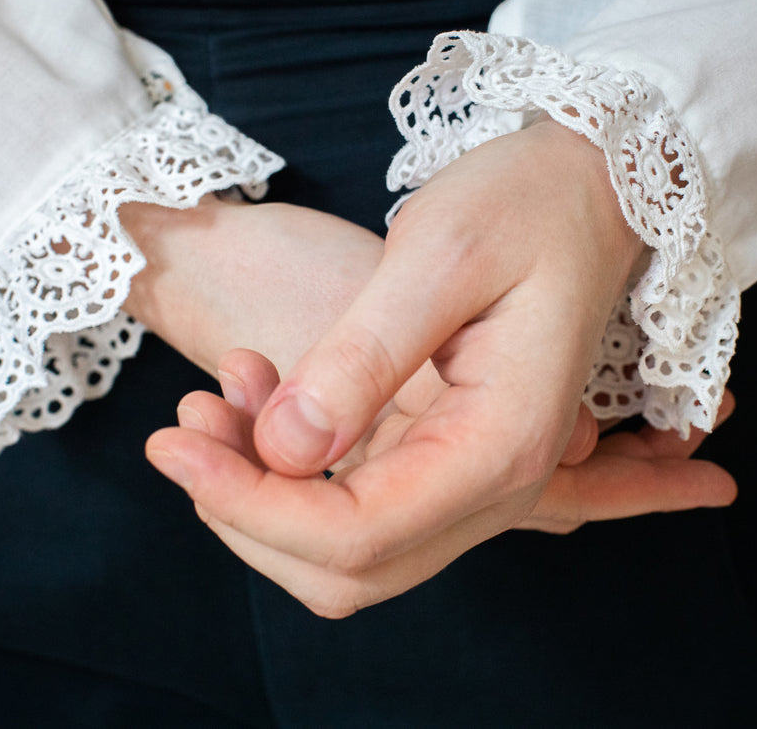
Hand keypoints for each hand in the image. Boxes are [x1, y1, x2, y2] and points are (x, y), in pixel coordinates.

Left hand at [146, 119, 736, 616]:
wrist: (584, 186)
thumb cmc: (525, 203)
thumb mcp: (439, 254)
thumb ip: (364, 356)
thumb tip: (285, 448)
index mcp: (501, 443)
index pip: (358, 533)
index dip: (250, 504)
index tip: (171, 443)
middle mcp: (495, 484)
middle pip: (347, 570)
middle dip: (246, 513)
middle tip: (184, 426)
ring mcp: (471, 478)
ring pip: (344, 554)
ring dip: (260, 499)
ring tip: (216, 396)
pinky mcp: (443, 457)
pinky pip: (354, 506)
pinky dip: (286, 472)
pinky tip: (254, 389)